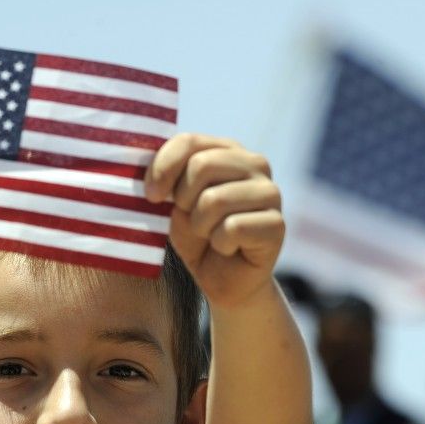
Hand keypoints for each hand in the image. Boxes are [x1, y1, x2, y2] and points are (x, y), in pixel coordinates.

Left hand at [144, 134, 283, 307]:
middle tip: (192, 221)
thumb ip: (168, 176)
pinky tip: (229, 249)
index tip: (152, 196)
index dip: (163, 168)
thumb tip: (147, 163)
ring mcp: (270, 193)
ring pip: (214, 199)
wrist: (224, 281)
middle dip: (184, 201)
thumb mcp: (175, 202)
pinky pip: (232, 228)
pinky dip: (220, 245)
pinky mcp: (277, 224)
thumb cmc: (198, 237)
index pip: (189, 142)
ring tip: (211, 236)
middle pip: (201, 166)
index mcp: (228, 150)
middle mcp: (255, 164)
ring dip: (201, 227)